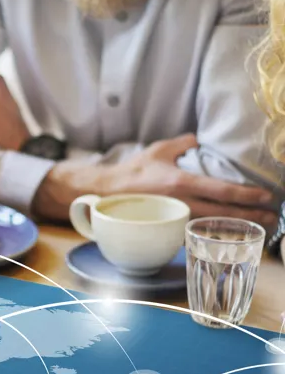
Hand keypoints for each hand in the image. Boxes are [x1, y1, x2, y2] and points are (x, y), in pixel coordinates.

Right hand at [34, 134, 276, 224]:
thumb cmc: (133, 171)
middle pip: (223, 214)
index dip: (247, 195)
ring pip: (212, 226)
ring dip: (236, 228)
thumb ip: (182, 143)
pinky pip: (196, 233)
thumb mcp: (159, 150)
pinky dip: (215, 234)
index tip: (266, 196)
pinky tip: (229, 234)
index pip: (221, 190)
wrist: (106, 193)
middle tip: (272, 218)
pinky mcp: (167, 228)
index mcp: (182, 183)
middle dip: (251, 217)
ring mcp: (174, 218)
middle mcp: (181, 203)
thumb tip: (198, 139)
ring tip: (258, 228)